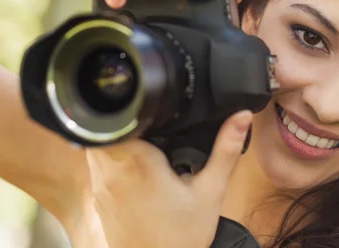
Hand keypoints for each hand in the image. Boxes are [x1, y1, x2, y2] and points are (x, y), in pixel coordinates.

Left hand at [85, 110, 252, 247]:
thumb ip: (226, 149)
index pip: (120, 118)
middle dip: (126, 119)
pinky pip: (98, 164)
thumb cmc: (182, 236)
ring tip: (145, 136)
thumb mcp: (211, 191)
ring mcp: (100, 185)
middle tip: (152, 119)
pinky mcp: (98, 198)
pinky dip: (113, 156)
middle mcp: (110, 170)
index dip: (132, 105)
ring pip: (98, 144)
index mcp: (137, 162)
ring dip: (117, 136)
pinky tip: (136, 162)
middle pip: (106, 127)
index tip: (150, 103)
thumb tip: (241, 116)